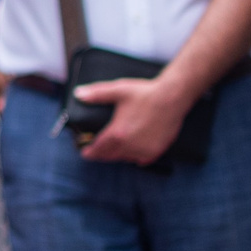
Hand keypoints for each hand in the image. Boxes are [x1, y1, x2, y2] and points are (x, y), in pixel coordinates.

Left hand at [73, 75, 188, 164]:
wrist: (172, 97)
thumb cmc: (145, 93)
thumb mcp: (118, 90)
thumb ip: (97, 94)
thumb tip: (78, 94)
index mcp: (117, 134)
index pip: (98, 149)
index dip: (90, 152)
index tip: (85, 153)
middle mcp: (130, 146)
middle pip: (110, 156)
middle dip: (101, 154)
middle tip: (96, 151)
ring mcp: (144, 150)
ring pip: (125, 158)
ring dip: (118, 155)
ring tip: (113, 149)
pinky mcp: (156, 151)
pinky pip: (141, 159)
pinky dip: (135, 157)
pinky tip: (133, 151)